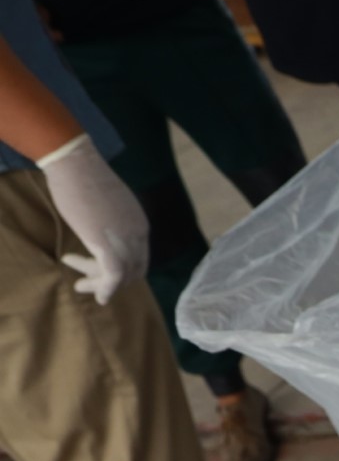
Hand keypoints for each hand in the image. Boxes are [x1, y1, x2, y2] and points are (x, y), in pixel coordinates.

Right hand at [39, 136, 148, 304]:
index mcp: (140, 224)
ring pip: (123, 276)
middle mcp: (139, 234)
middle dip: (112, 281)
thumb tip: (98, 232)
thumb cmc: (83, 178)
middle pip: (135, 270)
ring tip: (80, 286)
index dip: (121, 269)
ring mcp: (126, 239)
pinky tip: (98, 296)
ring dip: (101, 285)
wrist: (75, 164)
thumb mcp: (105, 207)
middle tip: (87, 283)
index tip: (96, 269)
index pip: (139, 257)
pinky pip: (114, 275)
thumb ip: (109, 223)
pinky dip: (107, 289)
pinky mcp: (108, 243)